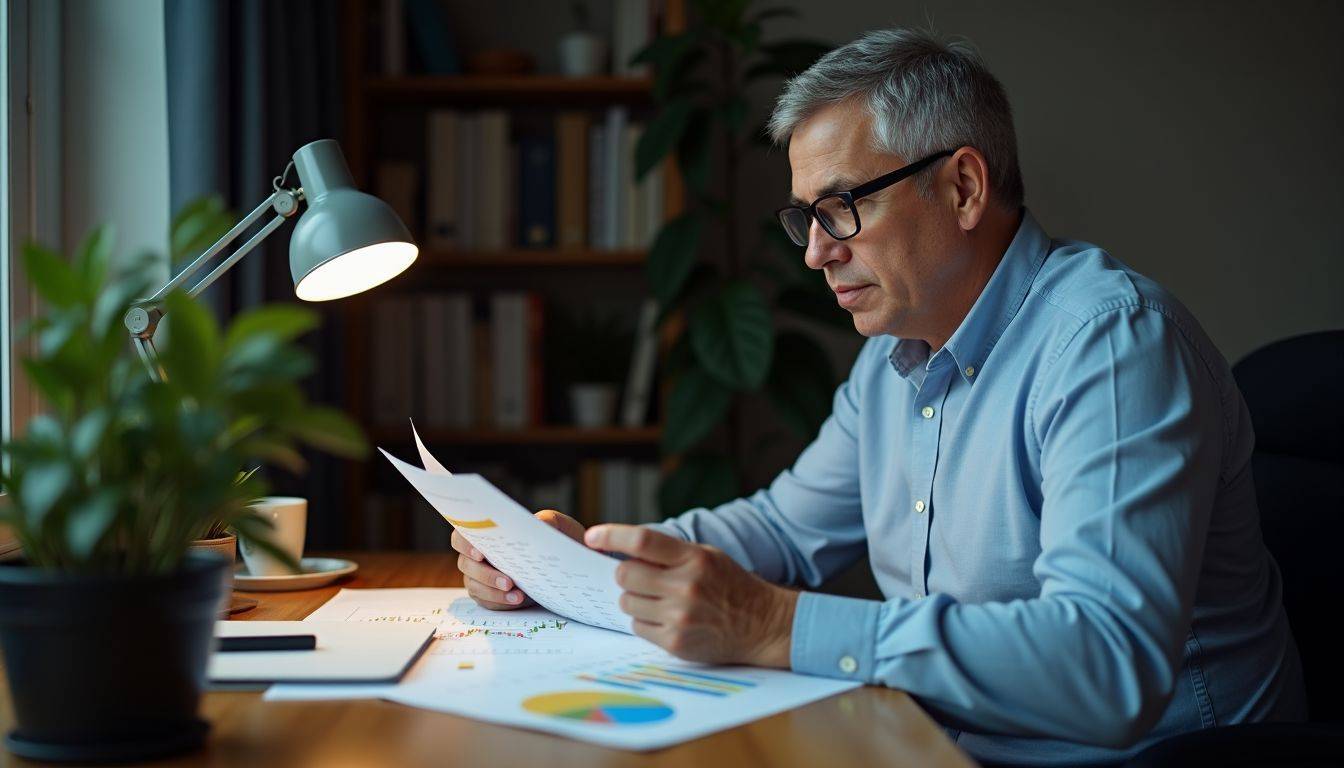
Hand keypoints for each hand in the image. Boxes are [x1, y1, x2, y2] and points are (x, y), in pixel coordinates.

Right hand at [452, 509, 585, 609]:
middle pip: (466, 564)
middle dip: (486, 574)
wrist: (562, 563)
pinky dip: (500, 602)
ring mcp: (479, 577)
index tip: (480, 553)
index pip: (461, 536)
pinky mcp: (487, 595)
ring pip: (474, 585)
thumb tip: (537, 524)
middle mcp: (476, 556)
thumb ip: (547, 520)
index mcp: (485, 534)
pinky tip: (517, 600)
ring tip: (518, 595)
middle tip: (508, 581)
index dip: (465, 544)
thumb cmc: (552, 539)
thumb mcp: (555, 526)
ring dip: (494, 591)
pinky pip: (486, 601)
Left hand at [585, 524, 797, 667]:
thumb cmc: (730, 585)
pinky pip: (637, 628)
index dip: (611, 536)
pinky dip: (644, 622)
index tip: (592, 536)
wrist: (763, 624)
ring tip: (658, 601)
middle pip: (625, 575)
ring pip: (627, 603)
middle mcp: (685, 586)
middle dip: (626, 575)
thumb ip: (670, 553)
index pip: (642, 541)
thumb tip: (622, 551)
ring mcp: (680, 617)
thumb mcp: (707, 556)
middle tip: (640, 578)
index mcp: (693, 558)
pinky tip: (666, 619)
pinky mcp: (676, 643)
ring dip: (635, 600)